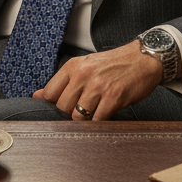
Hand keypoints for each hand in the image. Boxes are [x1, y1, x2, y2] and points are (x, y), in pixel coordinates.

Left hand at [32, 41, 162, 120]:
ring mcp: (98, 86)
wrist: (143, 58)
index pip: (49, 93)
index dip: (53, 106)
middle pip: (62, 108)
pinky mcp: (113, 97)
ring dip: (85, 120)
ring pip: (78, 117)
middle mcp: (83, 75)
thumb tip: (38, 96)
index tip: (62, 109)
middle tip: (82, 111)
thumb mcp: (85, 66)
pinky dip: (100, 122)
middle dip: (69, 115)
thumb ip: (62, 82)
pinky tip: (106, 114)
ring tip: (95, 112)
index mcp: (73, 66)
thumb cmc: (113, 64)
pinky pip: (98, 120)